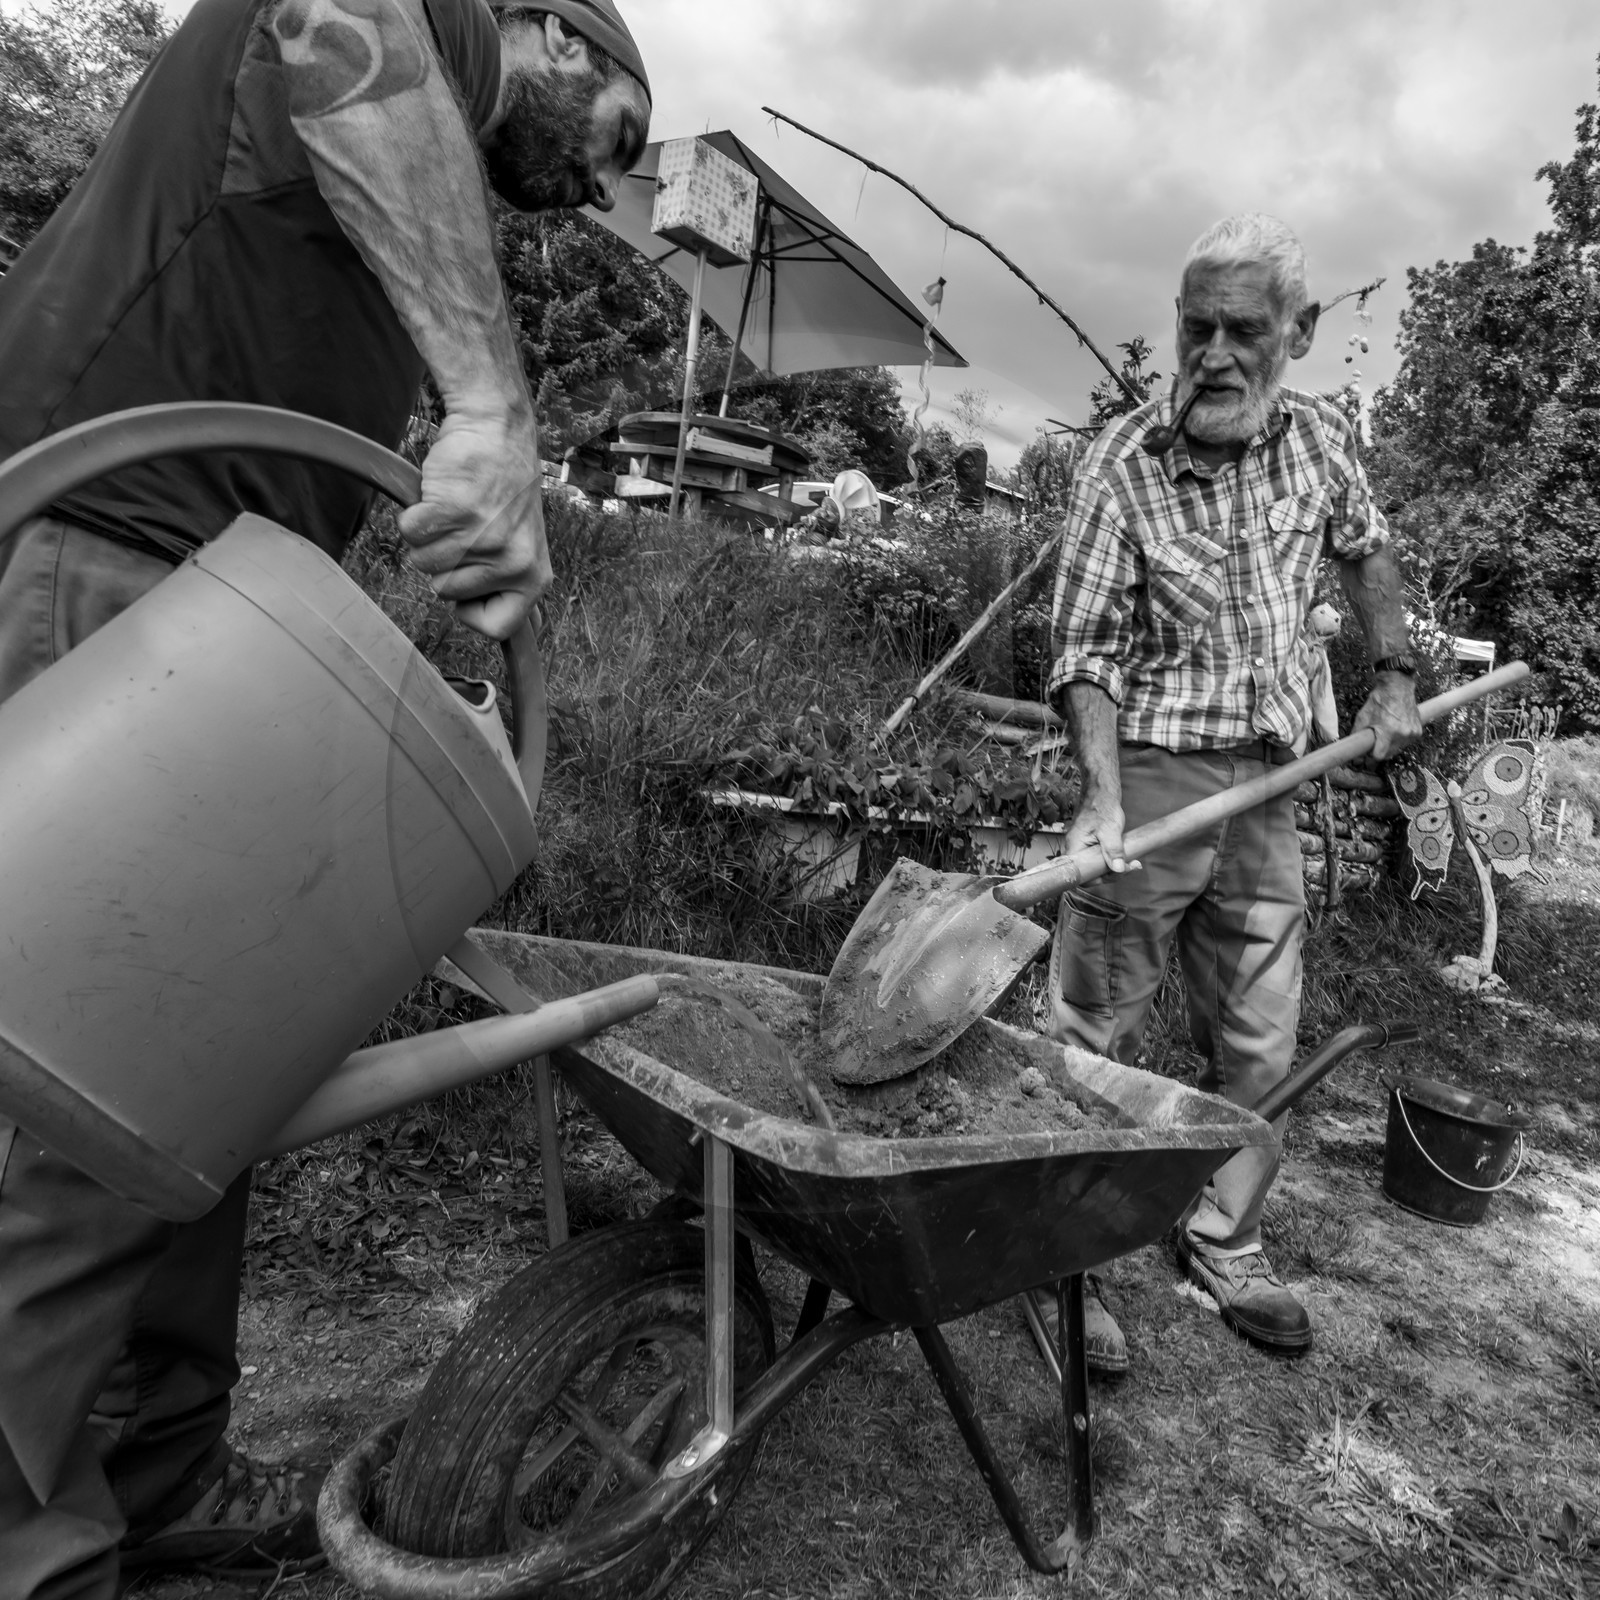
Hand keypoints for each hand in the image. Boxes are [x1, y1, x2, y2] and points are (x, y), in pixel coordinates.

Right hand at [398, 408, 552, 638]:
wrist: (496, 428)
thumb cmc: (505, 487)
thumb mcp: (525, 545)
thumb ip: (514, 586)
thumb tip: (515, 634)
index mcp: (533, 576)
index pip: (497, 628)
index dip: (472, 611)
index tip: (469, 587)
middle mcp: (511, 562)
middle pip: (445, 592)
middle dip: (445, 562)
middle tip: (466, 527)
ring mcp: (482, 536)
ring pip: (423, 563)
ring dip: (428, 536)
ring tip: (456, 510)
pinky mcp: (453, 510)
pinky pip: (410, 533)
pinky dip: (413, 514)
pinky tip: (441, 496)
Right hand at [1064, 798, 1138, 874]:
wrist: (1101, 793)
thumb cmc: (1102, 806)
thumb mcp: (1110, 829)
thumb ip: (1113, 850)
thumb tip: (1118, 868)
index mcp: (1074, 848)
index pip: (1083, 876)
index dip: (1100, 878)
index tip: (1117, 872)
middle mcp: (1076, 850)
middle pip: (1091, 873)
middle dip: (1112, 873)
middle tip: (1132, 865)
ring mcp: (1083, 848)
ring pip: (1097, 866)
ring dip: (1115, 866)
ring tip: (1133, 862)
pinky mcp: (1091, 845)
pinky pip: (1100, 858)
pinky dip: (1113, 859)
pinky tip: (1126, 857)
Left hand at [1353, 671, 1423, 759]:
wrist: (1397, 687)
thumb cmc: (1379, 701)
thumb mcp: (1362, 717)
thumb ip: (1357, 735)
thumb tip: (1352, 750)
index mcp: (1389, 731)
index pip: (1380, 755)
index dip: (1371, 755)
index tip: (1367, 752)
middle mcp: (1404, 734)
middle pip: (1389, 754)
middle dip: (1380, 751)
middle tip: (1374, 743)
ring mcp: (1413, 733)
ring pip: (1398, 749)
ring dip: (1390, 746)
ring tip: (1384, 733)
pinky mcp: (1418, 730)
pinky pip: (1406, 742)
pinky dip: (1399, 740)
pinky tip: (1394, 730)